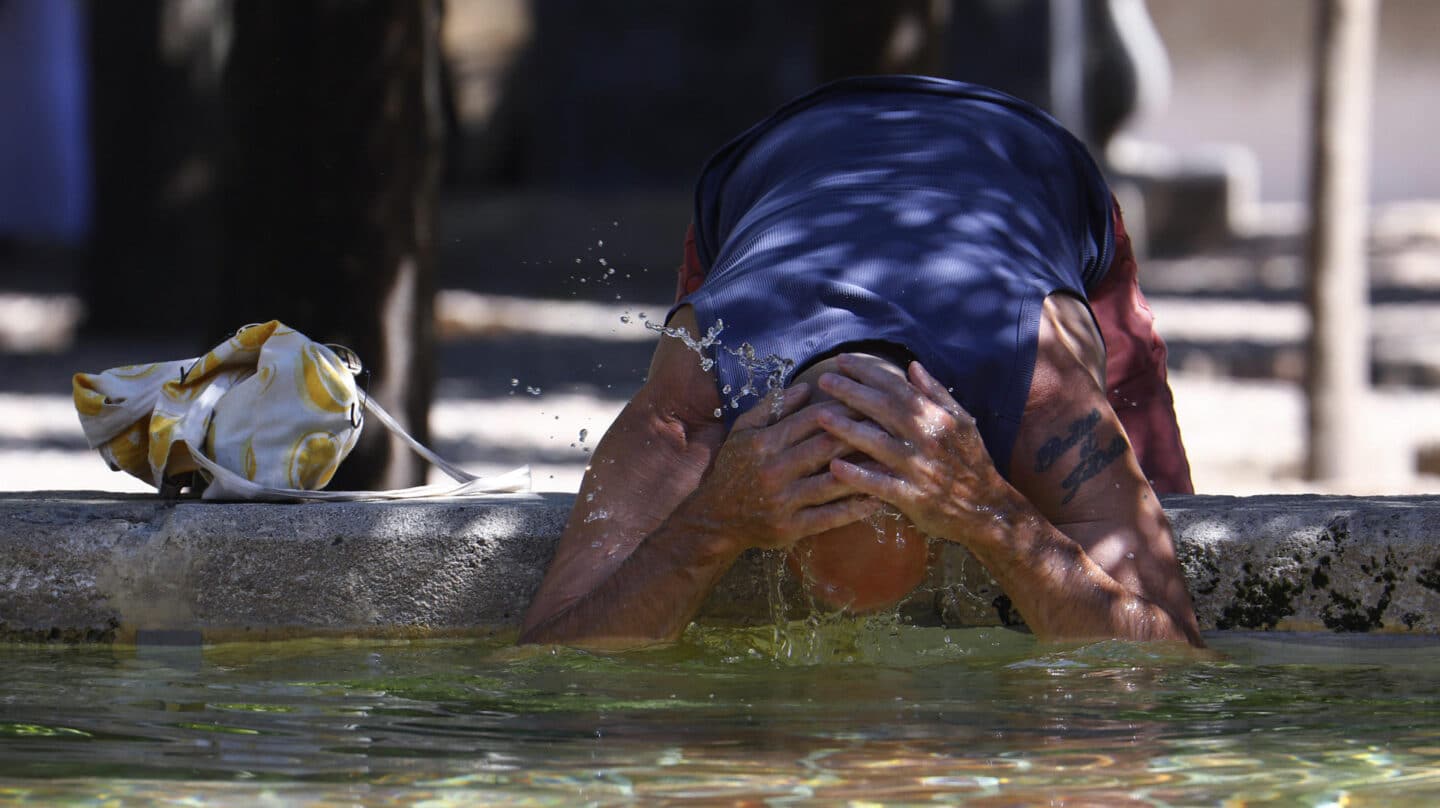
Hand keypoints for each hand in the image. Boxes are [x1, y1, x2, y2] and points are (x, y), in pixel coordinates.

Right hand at [686, 384, 881, 551]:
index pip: (811, 419)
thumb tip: (807, 387)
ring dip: (865, 471)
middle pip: (826, 447)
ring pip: (832, 483)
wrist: (715, 518)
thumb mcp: (743, 431)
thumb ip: (772, 407)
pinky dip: (855, 508)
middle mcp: (773, 470)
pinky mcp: (790, 528)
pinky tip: (877, 499)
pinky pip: (829, 517)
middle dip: (861, 435)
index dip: (844, 409)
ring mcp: (782, 501)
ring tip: (893, 462)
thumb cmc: (734, 468)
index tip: (869, 402)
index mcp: (763, 443)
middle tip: (890, 427)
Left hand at [815, 356, 1023, 546]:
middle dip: (850, 392)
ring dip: (847, 429)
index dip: (868, 372)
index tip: (843, 361)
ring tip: (820, 416)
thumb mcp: (962, 421)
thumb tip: (912, 366)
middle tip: (823, 380)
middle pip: (882, 409)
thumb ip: (936, 393)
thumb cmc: (971, 462)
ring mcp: (918, 467)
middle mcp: (926, 438)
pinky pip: (881, 484)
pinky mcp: (912, 496)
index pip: (897, 387)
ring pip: (877, 443)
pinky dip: (858, 476)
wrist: (986, 508)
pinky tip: (835, 467)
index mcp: (936, 417)